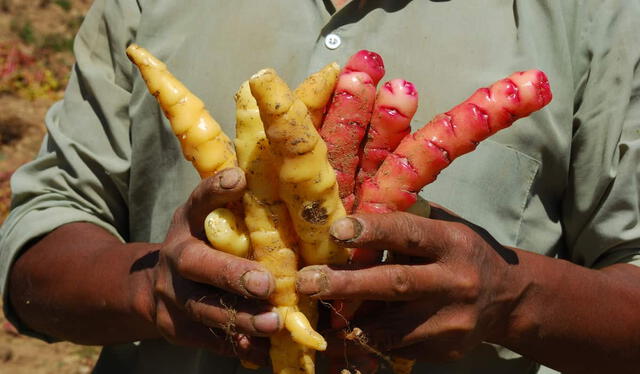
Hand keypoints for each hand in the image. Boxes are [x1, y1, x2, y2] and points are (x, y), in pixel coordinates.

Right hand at [148, 168, 278, 363]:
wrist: (154, 289)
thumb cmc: (203, 248)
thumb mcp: (210, 224)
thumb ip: (236, 213)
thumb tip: (285, 193)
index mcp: (186, 223)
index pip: (198, 202)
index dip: (216, 189)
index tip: (240, 178)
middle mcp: (174, 257)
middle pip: (196, 264)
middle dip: (231, 275)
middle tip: (267, 284)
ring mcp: (171, 296)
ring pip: (204, 309)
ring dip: (242, 317)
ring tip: (275, 323)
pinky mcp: (175, 329)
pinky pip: (209, 340)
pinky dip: (239, 345)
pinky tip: (266, 348)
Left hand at [296, 205, 520, 362]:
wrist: (508, 298)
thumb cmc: (462, 252)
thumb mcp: (446, 226)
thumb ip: (408, 219)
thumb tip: (354, 208)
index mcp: (451, 243)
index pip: (409, 235)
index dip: (371, 232)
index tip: (335, 231)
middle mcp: (454, 281)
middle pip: (394, 284)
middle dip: (345, 284)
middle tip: (306, 282)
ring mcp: (451, 320)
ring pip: (391, 326)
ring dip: (348, 321)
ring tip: (315, 315)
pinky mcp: (446, 348)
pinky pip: (398, 347)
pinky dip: (367, 340)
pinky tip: (346, 333)